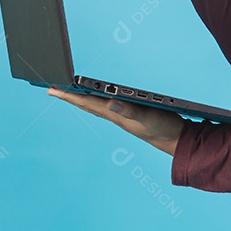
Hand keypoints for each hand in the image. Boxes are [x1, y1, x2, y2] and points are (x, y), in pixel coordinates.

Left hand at [48, 88, 184, 155]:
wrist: (177, 142)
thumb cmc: (163, 129)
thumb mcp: (148, 117)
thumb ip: (129, 109)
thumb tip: (109, 102)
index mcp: (116, 114)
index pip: (87, 102)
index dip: (69, 95)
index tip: (52, 88)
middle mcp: (115, 115)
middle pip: (86, 104)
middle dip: (69, 96)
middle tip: (52, 88)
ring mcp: (121, 116)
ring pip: (95, 105)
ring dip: (80, 98)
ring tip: (69, 92)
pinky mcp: (130, 115)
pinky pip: (106, 106)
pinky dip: (96, 101)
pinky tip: (97, 99)